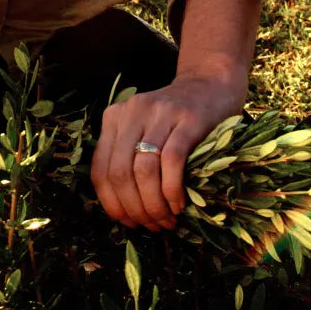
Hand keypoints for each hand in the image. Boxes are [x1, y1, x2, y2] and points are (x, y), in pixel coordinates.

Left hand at [90, 68, 247, 230]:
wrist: (210, 82)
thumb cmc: (175, 117)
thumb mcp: (142, 130)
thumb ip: (127, 157)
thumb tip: (123, 211)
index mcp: (114, 117)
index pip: (100, 169)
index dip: (111, 203)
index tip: (129, 223)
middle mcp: (132, 112)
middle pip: (120, 172)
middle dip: (134, 208)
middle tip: (152, 226)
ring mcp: (160, 113)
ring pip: (143, 170)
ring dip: (153, 204)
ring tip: (167, 220)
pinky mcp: (188, 119)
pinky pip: (172, 161)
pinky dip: (172, 190)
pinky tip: (179, 204)